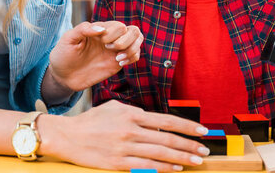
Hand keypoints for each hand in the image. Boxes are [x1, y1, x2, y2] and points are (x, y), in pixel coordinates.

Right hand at [41, 100, 209, 171]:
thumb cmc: (91, 121)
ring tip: (197, 161)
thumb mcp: (114, 107)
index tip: (202, 130)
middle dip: (190, 145)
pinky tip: (175, 168)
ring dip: (182, 158)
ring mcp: (125, 148)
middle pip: (168, 138)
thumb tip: (154, 119)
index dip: (187, 126)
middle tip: (205, 150)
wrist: (68, 136)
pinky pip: (146, 167)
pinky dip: (163, 168)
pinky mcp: (118, 163)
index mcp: (131, 115)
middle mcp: (131, 131)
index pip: (167, 121)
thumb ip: (135, 112)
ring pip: (161, 153)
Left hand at [49, 21, 142, 91]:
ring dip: (132, 49)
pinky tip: (120, 63)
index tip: (101, 42)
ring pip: (137, 41)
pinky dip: (132, 57)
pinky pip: (135, 55)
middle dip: (124, 41)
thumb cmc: (63, 54)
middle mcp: (110, 37)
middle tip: (109, 49)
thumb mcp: (68, 39)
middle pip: (133, 30)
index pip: (118, 25)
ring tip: (118, 58)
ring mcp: (115, 50)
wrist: (63, 76)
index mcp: (99, 29)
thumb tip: (101, 30)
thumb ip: (82, 29)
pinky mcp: (117, 62)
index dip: (113, 33)